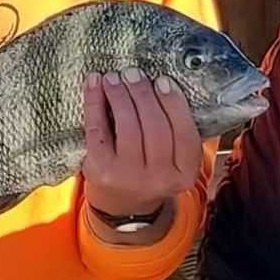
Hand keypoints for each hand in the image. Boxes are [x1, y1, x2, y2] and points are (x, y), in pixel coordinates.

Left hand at [81, 72, 202, 220]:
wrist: (122, 207)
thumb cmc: (151, 171)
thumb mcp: (175, 160)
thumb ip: (177, 130)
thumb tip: (163, 82)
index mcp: (184, 173)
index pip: (184, 133)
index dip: (173, 104)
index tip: (163, 80)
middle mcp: (159, 178)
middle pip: (154, 126)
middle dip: (143, 94)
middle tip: (133, 73)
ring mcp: (128, 176)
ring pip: (128, 126)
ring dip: (120, 95)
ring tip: (114, 77)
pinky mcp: (101, 170)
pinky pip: (98, 129)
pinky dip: (94, 102)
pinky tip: (95, 84)